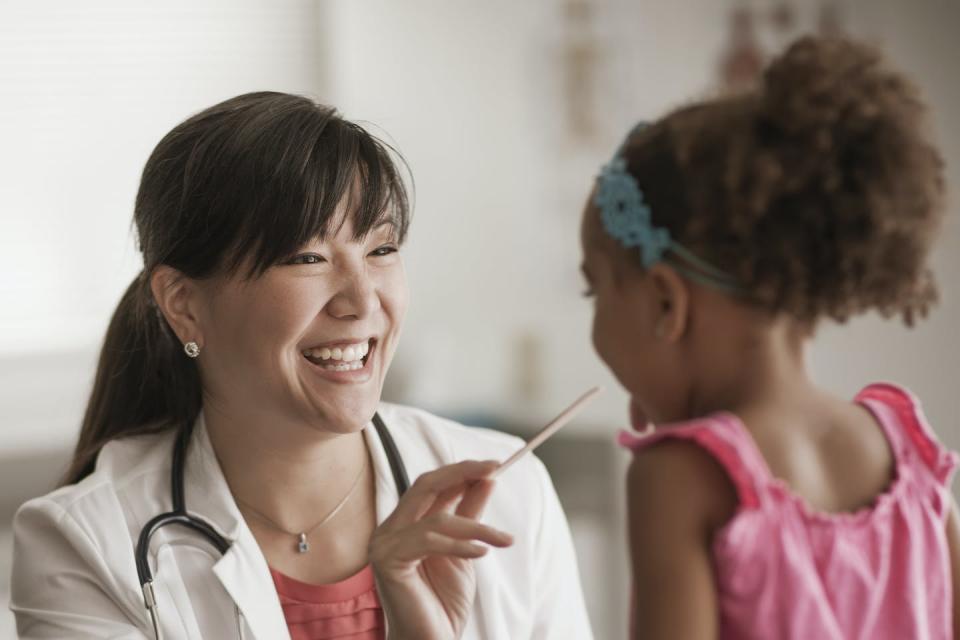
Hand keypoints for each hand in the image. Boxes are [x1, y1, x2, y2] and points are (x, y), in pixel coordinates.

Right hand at [369, 460, 513, 639]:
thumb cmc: (443, 602)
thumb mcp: (466, 550)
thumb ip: (471, 514)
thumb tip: (486, 479)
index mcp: (404, 524)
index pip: (432, 485)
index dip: (462, 471)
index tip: (494, 465)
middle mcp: (389, 529)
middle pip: (426, 485)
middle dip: (462, 473)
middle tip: (494, 468)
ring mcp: (384, 543)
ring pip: (437, 518)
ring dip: (477, 527)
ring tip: (504, 539)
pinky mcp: (387, 560)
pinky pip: (430, 541)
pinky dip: (460, 545)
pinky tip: (483, 553)